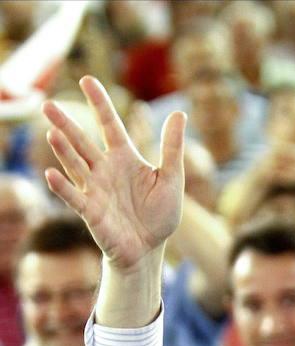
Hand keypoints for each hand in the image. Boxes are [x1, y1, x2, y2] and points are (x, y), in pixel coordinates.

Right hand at [42, 75, 184, 271]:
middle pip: (83, 142)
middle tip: (47, 105)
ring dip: (63, 150)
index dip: (99, 103)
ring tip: (52, 132)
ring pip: (75, 165)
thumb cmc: (160, 215)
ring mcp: (95, 190)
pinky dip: (62, 187)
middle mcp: (105, 169)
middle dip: (66, 124)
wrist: (150, 249)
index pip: (110, 125)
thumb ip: (172, 148)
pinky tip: (50, 173)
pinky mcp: (91, 212)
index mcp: (124, 158)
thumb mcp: (171, 179)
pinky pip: (74, 197)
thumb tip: (180, 113)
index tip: (87, 80)